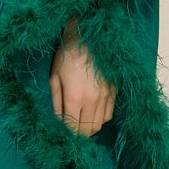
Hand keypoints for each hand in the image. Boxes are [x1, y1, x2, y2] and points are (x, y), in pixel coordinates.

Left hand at [49, 16, 116, 135]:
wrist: (89, 34)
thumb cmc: (67, 54)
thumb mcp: (54, 77)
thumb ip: (56, 102)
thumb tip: (58, 120)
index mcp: (75, 97)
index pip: (72, 128)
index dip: (66, 134)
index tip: (62, 134)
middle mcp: (93, 100)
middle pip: (88, 130)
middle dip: (78, 133)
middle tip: (71, 129)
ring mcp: (106, 96)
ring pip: (100, 124)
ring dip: (89, 126)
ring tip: (81, 121)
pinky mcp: (114, 90)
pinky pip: (109, 114)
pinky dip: (100, 117)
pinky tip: (92, 111)